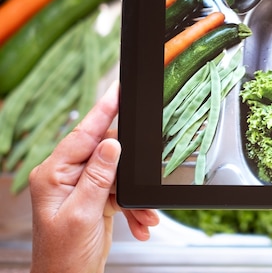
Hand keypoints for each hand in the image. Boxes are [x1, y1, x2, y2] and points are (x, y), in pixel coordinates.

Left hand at [29, 81, 158, 272]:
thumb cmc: (63, 255)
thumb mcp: (83, 214)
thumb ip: (99, 176)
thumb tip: (111, 143)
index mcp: (53, 174)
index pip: (82, 134)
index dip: (103, 110)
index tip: (119, 91)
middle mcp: (66, 176)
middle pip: (106, 153)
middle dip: (130, 172)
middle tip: (143, 181)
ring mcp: (81, 186)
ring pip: (119, 174)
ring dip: (134, 197)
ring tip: (144, 216)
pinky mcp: (96, 197)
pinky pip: (122, 191)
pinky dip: (134, 207)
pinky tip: (141, 222)